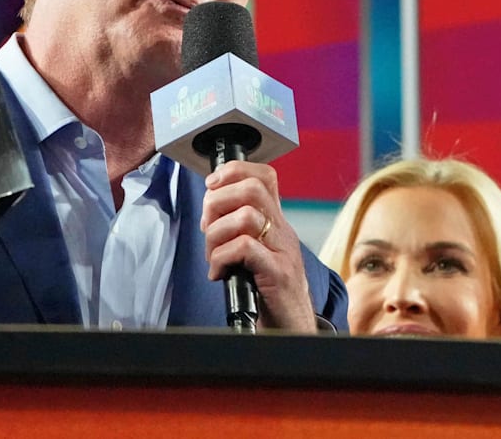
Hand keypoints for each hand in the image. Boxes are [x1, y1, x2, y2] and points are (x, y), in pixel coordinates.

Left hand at [200, 160, 314, 331]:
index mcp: (276, 223)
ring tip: (212, 256)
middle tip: (207, 226)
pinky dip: (220, 258)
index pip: (265, 176)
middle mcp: (282, 232)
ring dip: (216, 234)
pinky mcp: (278, 274)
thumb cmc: (268, 292)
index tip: (212, 185)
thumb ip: (240, 231)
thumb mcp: (256, 254)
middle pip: (252, 189)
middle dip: (217, 201)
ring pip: (245, 216)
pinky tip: (218, 273)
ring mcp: (283, 252)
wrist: (292, 328)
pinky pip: (244, 248)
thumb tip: (209, 213)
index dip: (235, 171)